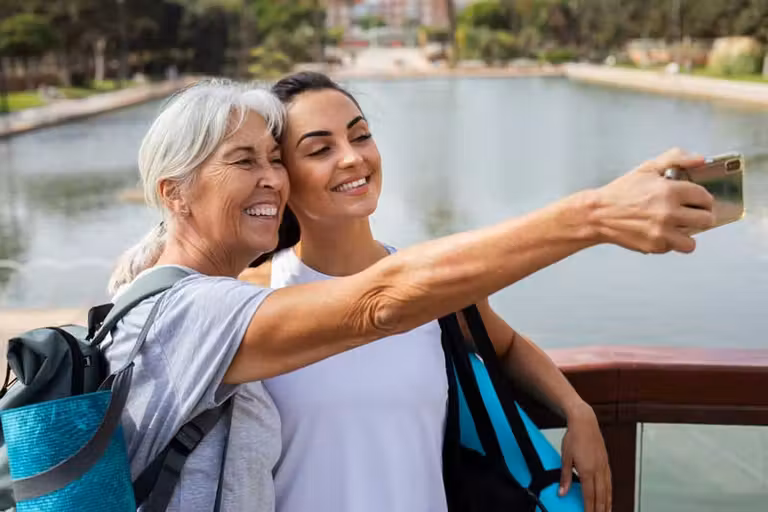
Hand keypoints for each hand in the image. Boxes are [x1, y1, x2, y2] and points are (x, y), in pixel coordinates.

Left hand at [559, 402, 611, 511]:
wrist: (584, 422)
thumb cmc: (574, 437)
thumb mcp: (565, 457)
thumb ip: (564, 477)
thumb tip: (561, 492)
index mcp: (587, 470)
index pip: (589, 495)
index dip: (589, 508)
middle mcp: (598, 470)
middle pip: (601, 495)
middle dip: (600, 509)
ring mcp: (603, 466)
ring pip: (608, 489)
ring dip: (607, 502)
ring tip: (607, 511)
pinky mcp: (606, 461)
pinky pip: (610, 480)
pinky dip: (610, 491)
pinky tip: (609, 495)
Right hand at [591, 148, 714, 253]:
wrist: (598, 214)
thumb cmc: (621, 192)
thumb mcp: (647, 168)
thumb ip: (676, 158)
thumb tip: (700, 160)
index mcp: (670, 191)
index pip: (705, 197)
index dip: (703, 199)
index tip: (698, 200)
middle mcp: (669, 212)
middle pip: (706, 219)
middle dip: (701, 216)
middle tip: (691, 214)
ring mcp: (662, 232)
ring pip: (693, 241)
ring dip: (687, 235)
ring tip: (678, 228)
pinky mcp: (655, 246)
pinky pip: (674, 248)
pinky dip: (670, 243)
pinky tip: (659, 233)